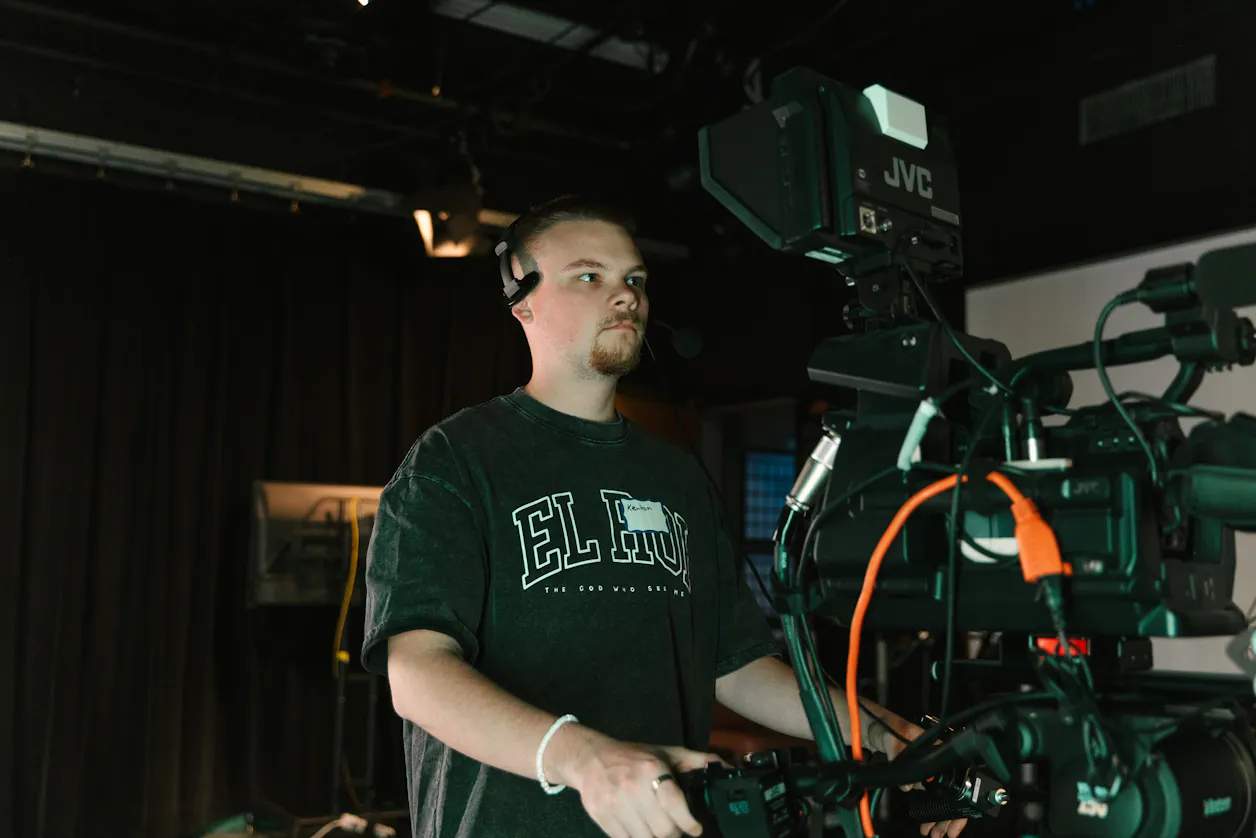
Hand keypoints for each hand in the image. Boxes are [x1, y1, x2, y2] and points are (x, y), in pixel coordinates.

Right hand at [558, 729, 727, 837]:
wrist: (589, 758)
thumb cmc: (632, 757)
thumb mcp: (665, 753)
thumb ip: (697, 761)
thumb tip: (725, 768)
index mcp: (651, 769)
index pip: (675, 807)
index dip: (689, 824)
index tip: (695, 829)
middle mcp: (632, 788)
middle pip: (663, 830)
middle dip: (675, 833)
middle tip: (677, 828)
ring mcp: (614, 805)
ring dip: (656, 837)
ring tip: (658, 828)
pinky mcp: (601, 817)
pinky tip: (641, 829)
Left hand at [876, 714, 968, 837]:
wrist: (873, 729)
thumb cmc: (887, 726)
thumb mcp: (893, 738)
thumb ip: (899, 756)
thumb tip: (907, 784)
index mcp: (939, 748)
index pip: (958, 779)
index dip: (958, 803)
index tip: (954, 820)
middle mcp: (938, 761)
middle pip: (952, 794)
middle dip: (949, 817)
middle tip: (943, 833)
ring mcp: (930, 770)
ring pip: (942, 798)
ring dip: (939, 817)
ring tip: (935, 832)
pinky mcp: (920, 776)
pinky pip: (930, 797)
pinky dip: (930, 811)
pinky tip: (926, 821)